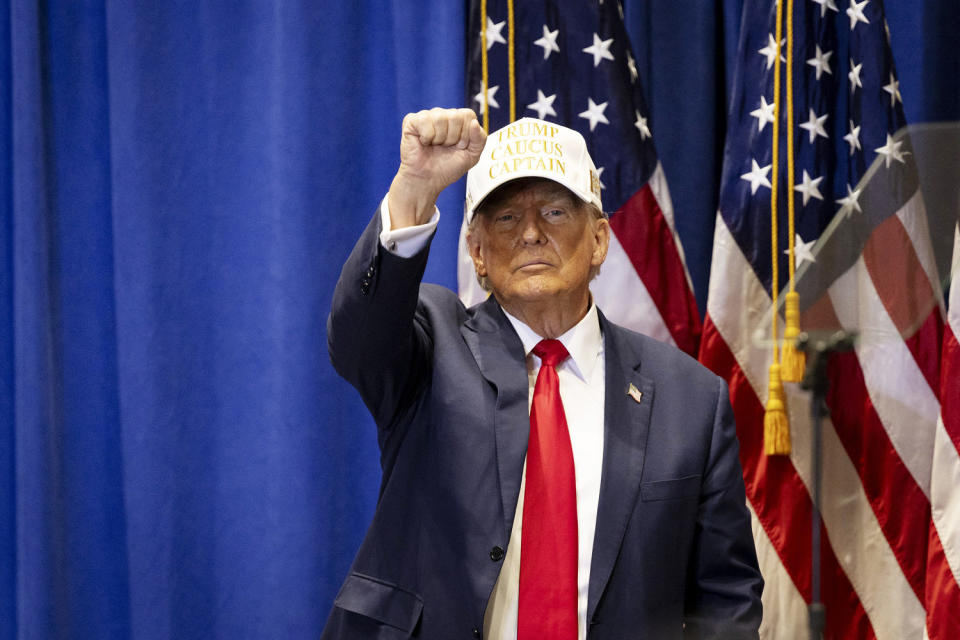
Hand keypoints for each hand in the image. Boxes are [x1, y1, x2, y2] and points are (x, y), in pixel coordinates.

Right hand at [388, 108, 485, 227]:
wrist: (428, 181)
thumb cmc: (448, 168)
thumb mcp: (472, 156)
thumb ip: (480, 139)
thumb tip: (474, 123)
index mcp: (458, 120)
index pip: (468, 115)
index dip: (466, 134)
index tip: (459, 147)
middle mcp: (443, 115)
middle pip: (455, 116)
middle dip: (453, 138)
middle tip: (445, 148)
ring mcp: (427, 116)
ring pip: (440, 117)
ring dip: (439, 139)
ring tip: (434, 146)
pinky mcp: (412, 121)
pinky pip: (424, 120)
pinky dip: (426, 136)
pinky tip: (424, 143)